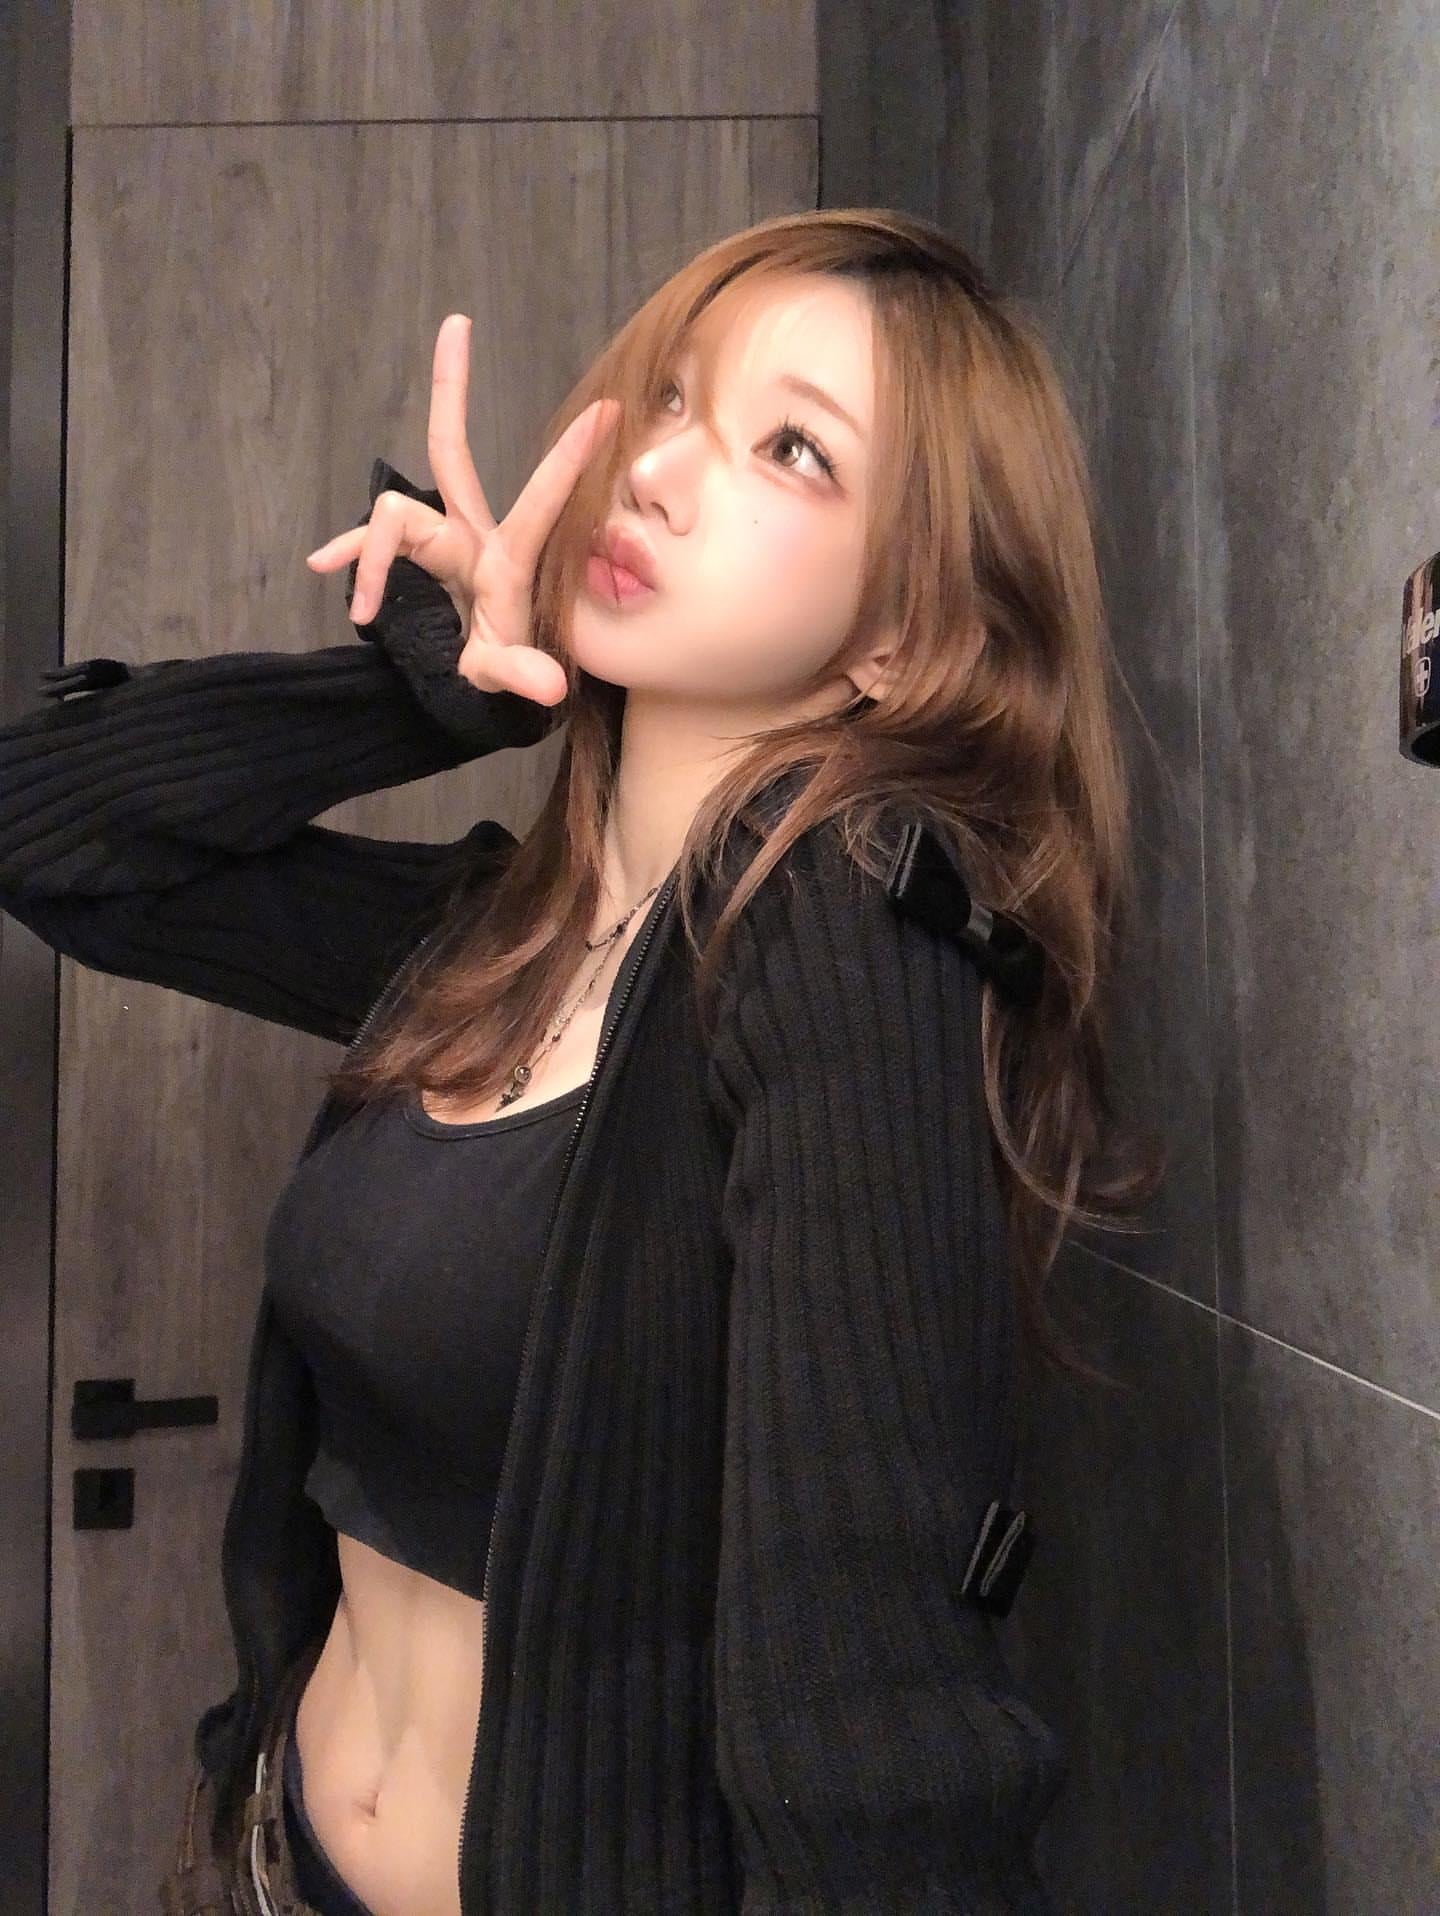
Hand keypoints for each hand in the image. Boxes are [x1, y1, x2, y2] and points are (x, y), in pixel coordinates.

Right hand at [305, 314, 617, 707]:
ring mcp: (437, 542)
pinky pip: (371, 542)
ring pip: (391, 514)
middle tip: (457, 323)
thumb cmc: (497, 676)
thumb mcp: (502, 677)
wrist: (470, 695)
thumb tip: (552, 691)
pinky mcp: (410, 559)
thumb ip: (521, 675)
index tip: (609, 410)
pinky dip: (351, 555)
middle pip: (450, 450)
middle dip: (451, 389)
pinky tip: (322, 568)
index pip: (540, 500)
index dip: (569, 459)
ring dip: (371, 560)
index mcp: (507, 559)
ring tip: (364, 612)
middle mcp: (470, 537)